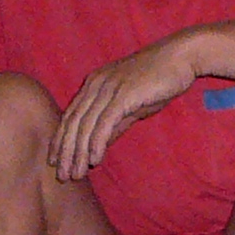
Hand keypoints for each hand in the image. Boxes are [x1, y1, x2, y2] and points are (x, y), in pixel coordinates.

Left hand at [52, 35, 200, 177]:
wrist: (180, 57)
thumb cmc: (158, 80)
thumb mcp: (131, 106)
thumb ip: (114, 124)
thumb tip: (100, 146)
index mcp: (93, 85)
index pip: (70, 116)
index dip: (60, 140)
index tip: (55, 162)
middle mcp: (95, 85)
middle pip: (73, 123)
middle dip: (65, 152)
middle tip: (62, 176)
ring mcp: (108, 88)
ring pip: (86, 125)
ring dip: (79, 153)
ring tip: (75, 174)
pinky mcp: (123, 94)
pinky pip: (105, 122)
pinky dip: (97, 142)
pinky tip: (95, 160)